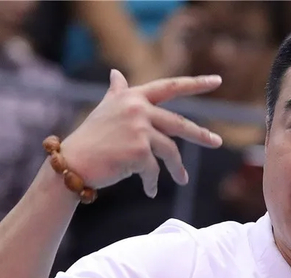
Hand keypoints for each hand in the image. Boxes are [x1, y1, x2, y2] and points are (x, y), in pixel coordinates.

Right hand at [60, 69, 222, 197]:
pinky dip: (153, 182)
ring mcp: (139, 130)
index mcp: (133, 97)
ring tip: (182, 180)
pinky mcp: (139, 151)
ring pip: (170, 152)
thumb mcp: (105, 110)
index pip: (170, 86)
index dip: (195, 83)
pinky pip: (154, 170)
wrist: (72, 163)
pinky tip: (150, 190)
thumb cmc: (89, 138)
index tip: (217, 80)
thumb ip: (117, 93)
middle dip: (201, 135)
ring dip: (177, 169)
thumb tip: (116, 74)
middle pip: (179, 123)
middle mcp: (138, 109)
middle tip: (217, 142)